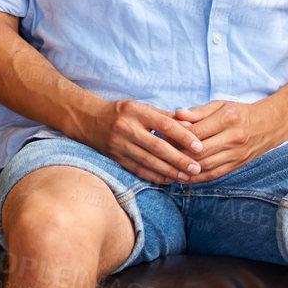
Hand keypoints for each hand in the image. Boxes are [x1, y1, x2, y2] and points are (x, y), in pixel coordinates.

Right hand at [76, 98, 204, 183]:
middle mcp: (126, 128)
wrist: (88, 120)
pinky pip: (137, 170)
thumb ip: (166, 116)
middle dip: (179, 159)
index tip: (199, 147)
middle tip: (196, 168)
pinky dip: (154, 176)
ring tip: (186, 177)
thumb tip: (192, 126)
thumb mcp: (141, 107)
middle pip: (157, 146)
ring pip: (148, 161)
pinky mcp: (115, 157)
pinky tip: (168, 180)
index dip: (183, 136)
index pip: (164, 124)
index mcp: (136, 111)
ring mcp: (119, 144)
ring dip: (169, 171)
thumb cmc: (122, 112)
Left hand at [172, 100, 284, 181]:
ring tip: (166, 167)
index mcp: (227, 119)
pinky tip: (183, 177)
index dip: (176, 136)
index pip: (196, 132)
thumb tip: (178, 115)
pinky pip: (215, 174)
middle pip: (199, 151)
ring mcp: (236, 154)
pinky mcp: (237, 165)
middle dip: (177, 153)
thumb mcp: (220, 105)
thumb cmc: (239, 112)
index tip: (161, 137)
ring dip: (185, 169)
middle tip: (159, 154)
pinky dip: (198, 178)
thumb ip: (198, 111)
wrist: (269, 125)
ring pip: (206, 165)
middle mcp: (232, 138)